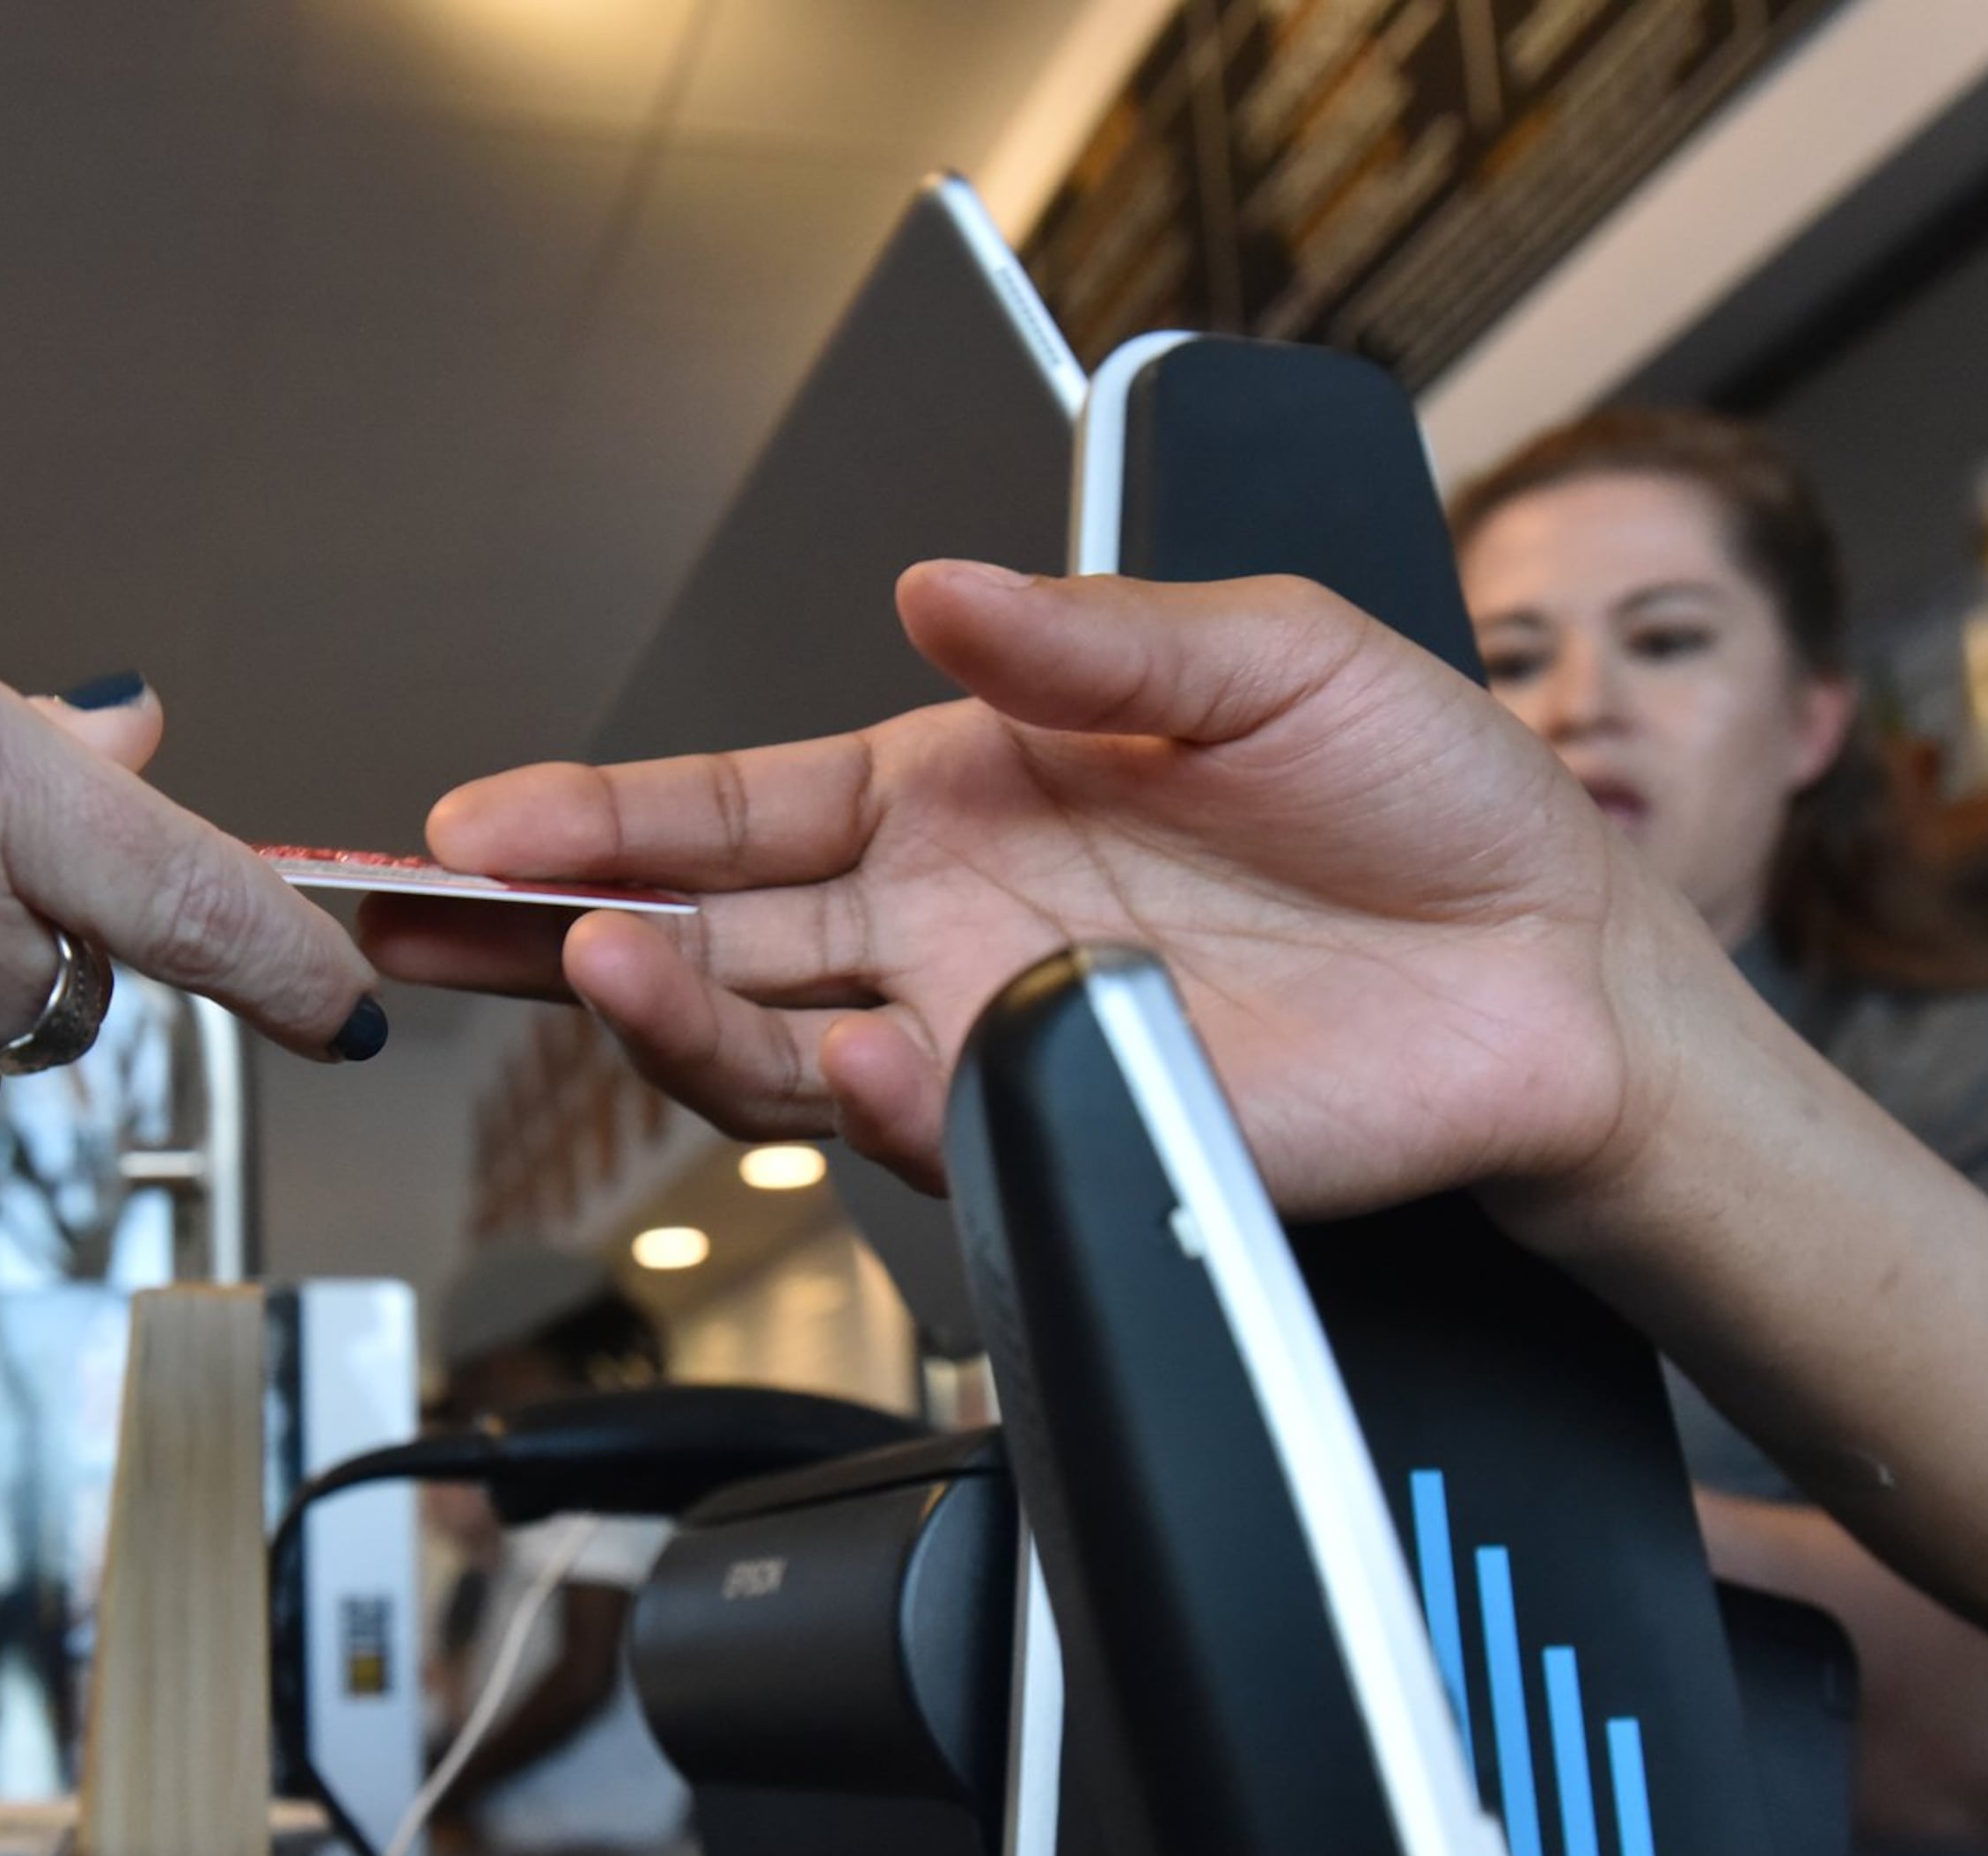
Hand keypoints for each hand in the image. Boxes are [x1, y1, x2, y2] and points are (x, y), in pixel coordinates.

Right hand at [364, 560, 1705, 1211]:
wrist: (1556, 965)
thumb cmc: (1420, 801)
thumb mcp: (1263, 654)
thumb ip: (1090, 635)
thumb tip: (942, 591)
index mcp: (958, 793)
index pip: (732, 809)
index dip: (597, 815)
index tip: (477, 821)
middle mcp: (944, 926)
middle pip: (700, 940)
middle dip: (548, 935)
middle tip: (432, 924)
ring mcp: (992, 1035)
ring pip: (772, 1051)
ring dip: (676, 1013)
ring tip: (605, 958)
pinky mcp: (1069, 1132)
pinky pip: (934, 1133)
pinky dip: (869, 1103)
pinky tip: (847, 1057)